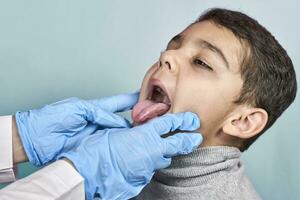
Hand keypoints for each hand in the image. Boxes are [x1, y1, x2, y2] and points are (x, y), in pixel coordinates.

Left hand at [15, 92, 138, 165]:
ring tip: (147, 129)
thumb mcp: (77, 109)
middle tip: (153, 114)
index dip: (131, 98)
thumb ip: (98, 112)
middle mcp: (98, 121)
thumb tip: (118, 121)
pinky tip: (130, 144)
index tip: (144, 93)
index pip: (118, 102)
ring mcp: (97, 134)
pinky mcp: (93, 147)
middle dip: (138, 115)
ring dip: (132, 131)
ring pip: (119, 132)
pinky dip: (121, 143)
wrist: (36, 140)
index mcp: (94, 108)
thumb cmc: (51, 119)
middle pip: (122, 118)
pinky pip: (111, 144)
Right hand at [60, 112, 202, 199]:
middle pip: (177, 144)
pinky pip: (150, 170)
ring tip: (160, 151)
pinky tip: (141, 163)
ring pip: (163, 159)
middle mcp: (151, 151)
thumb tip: (134, 129)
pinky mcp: (142, 179)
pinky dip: (149, 165)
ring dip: (163, 154)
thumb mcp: (113, 132)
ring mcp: (148, 167)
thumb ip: (130, 130)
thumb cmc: (96, 150)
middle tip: (196, 138)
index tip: (191, 120)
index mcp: (144, 135)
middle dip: (188, 140)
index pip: (169, 124)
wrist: (87, 173)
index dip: (182, 121)